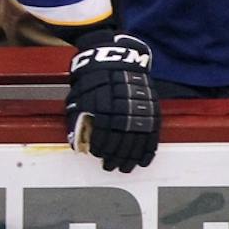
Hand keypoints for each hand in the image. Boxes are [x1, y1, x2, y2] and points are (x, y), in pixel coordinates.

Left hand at [64, 30, 158, 172]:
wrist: (114, 60)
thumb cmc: (92, 82)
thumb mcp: (78, 98)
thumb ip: (76, 121)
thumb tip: (76, 144)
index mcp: (102, 107)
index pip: (101, 135)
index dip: (99, 148)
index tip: (97, 154)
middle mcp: (122, 110)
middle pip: (120, 141)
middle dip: (114, 157)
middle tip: (110, 167)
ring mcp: (139, 110)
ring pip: (136, 141)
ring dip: (130, 158)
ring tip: (124, 168)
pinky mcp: (151, 109)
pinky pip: (152, 134)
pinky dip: (148, 150)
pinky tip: (143, 161)